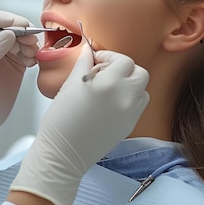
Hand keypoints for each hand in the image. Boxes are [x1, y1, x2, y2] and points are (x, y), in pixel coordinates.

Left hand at [0, 8, 38, 155]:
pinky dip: (32, 52)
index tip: (14, 24)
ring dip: (28, 41)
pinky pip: (27, 48)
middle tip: (30, 37)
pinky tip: (31, 62)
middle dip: (19, 29)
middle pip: (5, 23)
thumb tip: (11, 32)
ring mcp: (1, 47)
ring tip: (31, 54)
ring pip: (19, 35)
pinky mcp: (15, 58)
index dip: (0, 18)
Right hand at [10, 43, 149, 204]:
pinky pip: (138, 104)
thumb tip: (89, 50)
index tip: (96, 62)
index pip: (123, 60)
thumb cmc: (61, 120)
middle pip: (139, 72)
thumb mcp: (70, 85)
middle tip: (104, 73)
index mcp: (109, 84)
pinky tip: (110, 103)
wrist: (63, 153)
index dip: (109, 58)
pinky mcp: (130, 125)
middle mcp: (125, 97)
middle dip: (124, 69)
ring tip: (108, 88)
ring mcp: (131, 113)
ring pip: (142, 89)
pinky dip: (129, 98)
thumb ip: (84, 64)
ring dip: (129, 83)